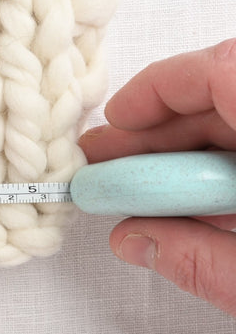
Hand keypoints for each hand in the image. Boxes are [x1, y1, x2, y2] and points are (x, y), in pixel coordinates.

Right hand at [79, 39, 235, 315]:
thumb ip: (206, 262)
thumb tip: (136, 238)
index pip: (219, 71)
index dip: (157, 89)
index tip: (115, 122)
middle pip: (221, 97)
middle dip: (159, 136)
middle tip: (108, 166)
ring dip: (188, 162)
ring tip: (145, 196)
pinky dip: (226, 176)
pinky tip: (201, 211)